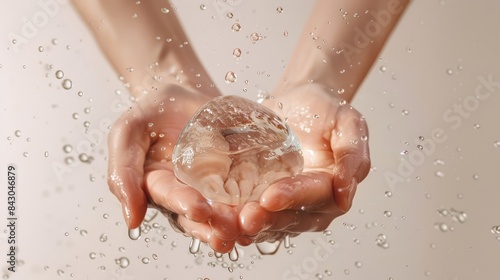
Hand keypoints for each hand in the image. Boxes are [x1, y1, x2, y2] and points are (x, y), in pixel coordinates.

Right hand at [107, 84, 240, 252]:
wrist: (184, 94)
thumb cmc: (153, 112)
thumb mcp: (128, 131)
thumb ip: (123, 172)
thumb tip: (132, 220)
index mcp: (158, 184)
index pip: (170, 197)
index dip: (183, 204)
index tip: (198, 209)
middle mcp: (185, 193)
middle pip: (199, 214)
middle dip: (214, 222)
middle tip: (229, 227)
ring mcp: (211, 188)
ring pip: (222, 211)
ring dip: (234, 221)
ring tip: (247, 228)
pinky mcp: (234, 179)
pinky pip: (244, 193)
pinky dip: (253, 203)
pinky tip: (263, 210)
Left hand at [238, 83, 370, 241]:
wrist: (297, 102)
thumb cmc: (325, 110)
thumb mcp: (348, 122)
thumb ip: (352, 154)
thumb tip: (345, 196)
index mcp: (332, 186)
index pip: (314, 197)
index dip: (294, 197)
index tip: (271, 196)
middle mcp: (310, 204)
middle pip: (290, 219)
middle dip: (267, 219)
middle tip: (246, 217)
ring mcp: (284, 205)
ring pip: (268, 224)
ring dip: (248, 226)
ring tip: (228, 223)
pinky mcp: (261, 200)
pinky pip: (249, 215)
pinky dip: (233, 219)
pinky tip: (217, 218)